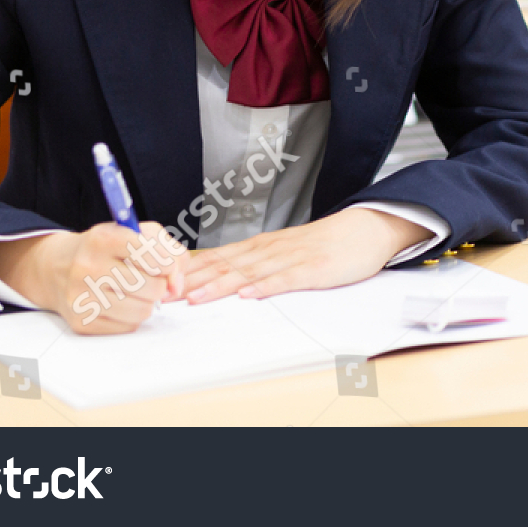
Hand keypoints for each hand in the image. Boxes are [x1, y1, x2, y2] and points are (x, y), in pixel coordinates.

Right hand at [0, 221, 186, 335]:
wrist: (58, 268)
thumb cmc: (107, 249)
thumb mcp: (137, 233)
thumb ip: (169, 251)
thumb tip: (177, 284)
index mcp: (103, 238)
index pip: (150, 255)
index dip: (168, 265)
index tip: (167, 268)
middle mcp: (88, 266)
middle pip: (151, 287)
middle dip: (160, 286)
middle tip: (150, 280)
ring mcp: (81, 296)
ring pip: (142, 311)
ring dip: (147, 303)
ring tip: (136, 291)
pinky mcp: (81, 321)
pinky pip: (127, 327)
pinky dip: (131, 317)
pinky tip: (119, 303)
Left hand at [183, 208, 432, 302]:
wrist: (364, 229)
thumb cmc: (325, 245)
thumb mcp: (285, 252)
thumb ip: (257, 264)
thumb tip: (223, 280)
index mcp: (261, 247)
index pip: (218, 258)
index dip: (189, 271)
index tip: (162, 283)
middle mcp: (270, 249)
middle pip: (226, 265)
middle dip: (194, 280)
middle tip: (165, 294)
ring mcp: (292, 258)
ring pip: (249, 272)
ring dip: (220, 285)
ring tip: (195, 297)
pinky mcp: (314, 269)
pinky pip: (286, 279)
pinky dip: (266, 287)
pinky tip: (249, 294)